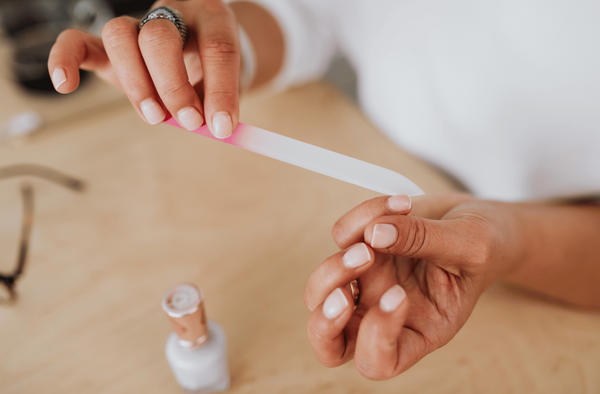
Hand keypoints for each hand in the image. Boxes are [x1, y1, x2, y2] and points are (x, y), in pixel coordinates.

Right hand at [48, 0, 240, 137]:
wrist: (198, 52)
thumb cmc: (213, 70)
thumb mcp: (227, 86)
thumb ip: (219, 105)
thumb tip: (217, 131)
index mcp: (210, 18)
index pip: (217, 46)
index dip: (221, 89)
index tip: (223, 127)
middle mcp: (171, 14)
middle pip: (160, 37)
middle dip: (174, 86)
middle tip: (190, 122)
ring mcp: (136, 26)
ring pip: (120, 35)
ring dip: (137, 83)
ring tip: (156, 117)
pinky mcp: (107, 46)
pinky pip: (76, 41)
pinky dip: (66, 59)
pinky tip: (66, 84)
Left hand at [304, 193, 523, 379]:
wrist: (478, 220)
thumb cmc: (484, 246)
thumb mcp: (470, 245)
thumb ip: (425, 240)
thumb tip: (374, 233)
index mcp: (418, 331)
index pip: (379, 362)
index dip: (376, 337)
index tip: (399, 294)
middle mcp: (383, 313)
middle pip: (329, 341)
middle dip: (327, 315)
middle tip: (356, 278)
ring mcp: (368, 283)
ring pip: (320, 291)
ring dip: (338, 262)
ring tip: (378, 229)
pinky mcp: (360, 248)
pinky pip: (342, 237)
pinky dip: (362, 216)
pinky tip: (400, 204)